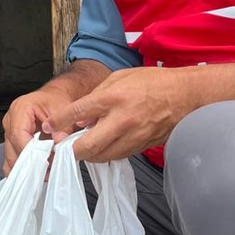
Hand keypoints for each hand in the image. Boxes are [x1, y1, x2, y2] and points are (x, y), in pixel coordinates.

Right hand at [1, 86, 76, 175]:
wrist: (54, 97)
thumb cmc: (56, 100)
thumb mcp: (64, 110)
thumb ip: (63, 128)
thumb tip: (59, 142)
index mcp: (20, 109)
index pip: (18, 135)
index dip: (30, 152)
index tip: (44, 161)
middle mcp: (11, 120)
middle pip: (12, 149)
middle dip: (29, 163)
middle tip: (47, 171)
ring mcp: (9, 132)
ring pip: (10, 157)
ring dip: (26, 168)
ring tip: (44, 172)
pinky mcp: (12, 142)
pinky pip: (12, 160)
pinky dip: (23, 168)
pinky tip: (37, 171)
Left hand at [49, 67, 195, 161]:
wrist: (185, 95)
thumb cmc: (152, 82)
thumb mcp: (119, 77)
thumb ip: (96, 96)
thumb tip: (78, 116)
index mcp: (114, 98)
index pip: (78, 113)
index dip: (58, 121)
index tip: (49, 126)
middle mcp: (122, 120)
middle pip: (87, 146)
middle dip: (70, 150)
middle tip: (62, 147)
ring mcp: (133, 137)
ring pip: (101, 156)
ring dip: (88, 154)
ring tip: (82, 145)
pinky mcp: (141, 147)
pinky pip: (117, 156)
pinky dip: (105, 153)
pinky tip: (103, 145)